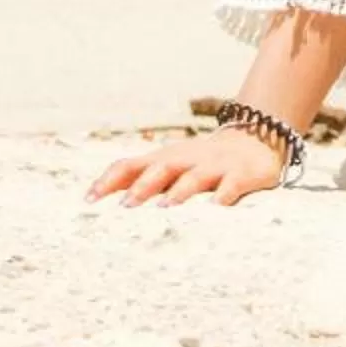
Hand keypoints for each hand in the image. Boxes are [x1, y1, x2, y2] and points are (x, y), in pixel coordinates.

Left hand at [85, 127, 286, 207]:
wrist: (256, 137)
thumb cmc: (201, 161)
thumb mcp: (171, 164)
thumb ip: (140, 179)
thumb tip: (92, 199)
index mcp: (165, 158)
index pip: (130, 165)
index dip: (109, 181)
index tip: (88, 202)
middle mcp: (187, 159)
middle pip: (161, 168)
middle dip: (143, 186)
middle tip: (125, 207)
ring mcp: (215, 165)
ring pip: (195, 176)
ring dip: (180, 191)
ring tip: (166, 207)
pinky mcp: (243, 174)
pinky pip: (232, 185)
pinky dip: (223, 196)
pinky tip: (216, 209)